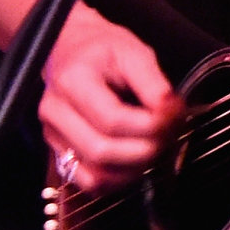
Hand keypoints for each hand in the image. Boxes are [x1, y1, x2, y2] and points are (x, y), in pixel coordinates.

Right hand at [38, 5, 182, 191]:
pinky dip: (115, 181)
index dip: (151, 125)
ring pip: (92, 173)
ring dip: (133, 169)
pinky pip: (85, 180)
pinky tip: (135, 164)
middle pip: (101, 150)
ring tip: (156, 147)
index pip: (113, 119)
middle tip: (170, 134)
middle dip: (145, 149)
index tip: (175, 115)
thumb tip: (170, 111)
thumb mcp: (134, 52)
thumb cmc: (103, 50)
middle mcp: (56, 111)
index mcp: (73, 81)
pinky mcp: (58, 150)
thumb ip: (154, 83)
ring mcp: (53, 134)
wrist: (71, 49)